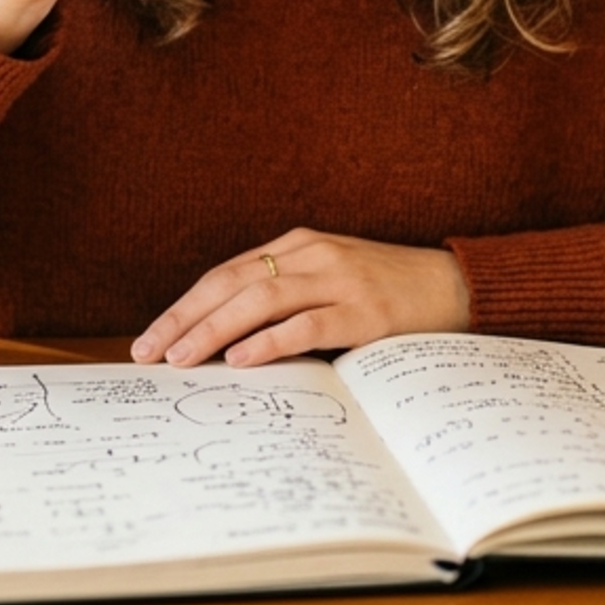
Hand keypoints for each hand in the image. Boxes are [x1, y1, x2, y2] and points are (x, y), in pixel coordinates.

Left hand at [131, 229, 472, 368]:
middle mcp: (312, 254)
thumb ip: (286, 299)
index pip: (226, 274)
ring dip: (213, 330)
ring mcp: (339, 278)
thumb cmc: (387, 292)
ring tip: (182, 358)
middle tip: (149, 353)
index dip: (185, 305)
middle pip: (232, 283)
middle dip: (184, 318)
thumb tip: (225, 341)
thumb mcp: (329, 283)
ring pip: (260, 299)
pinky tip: (241, 357)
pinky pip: (306, 324)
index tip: (152, 338)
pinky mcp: (365, 310)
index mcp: (298, 245)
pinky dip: (269, 340)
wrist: (456, 285)